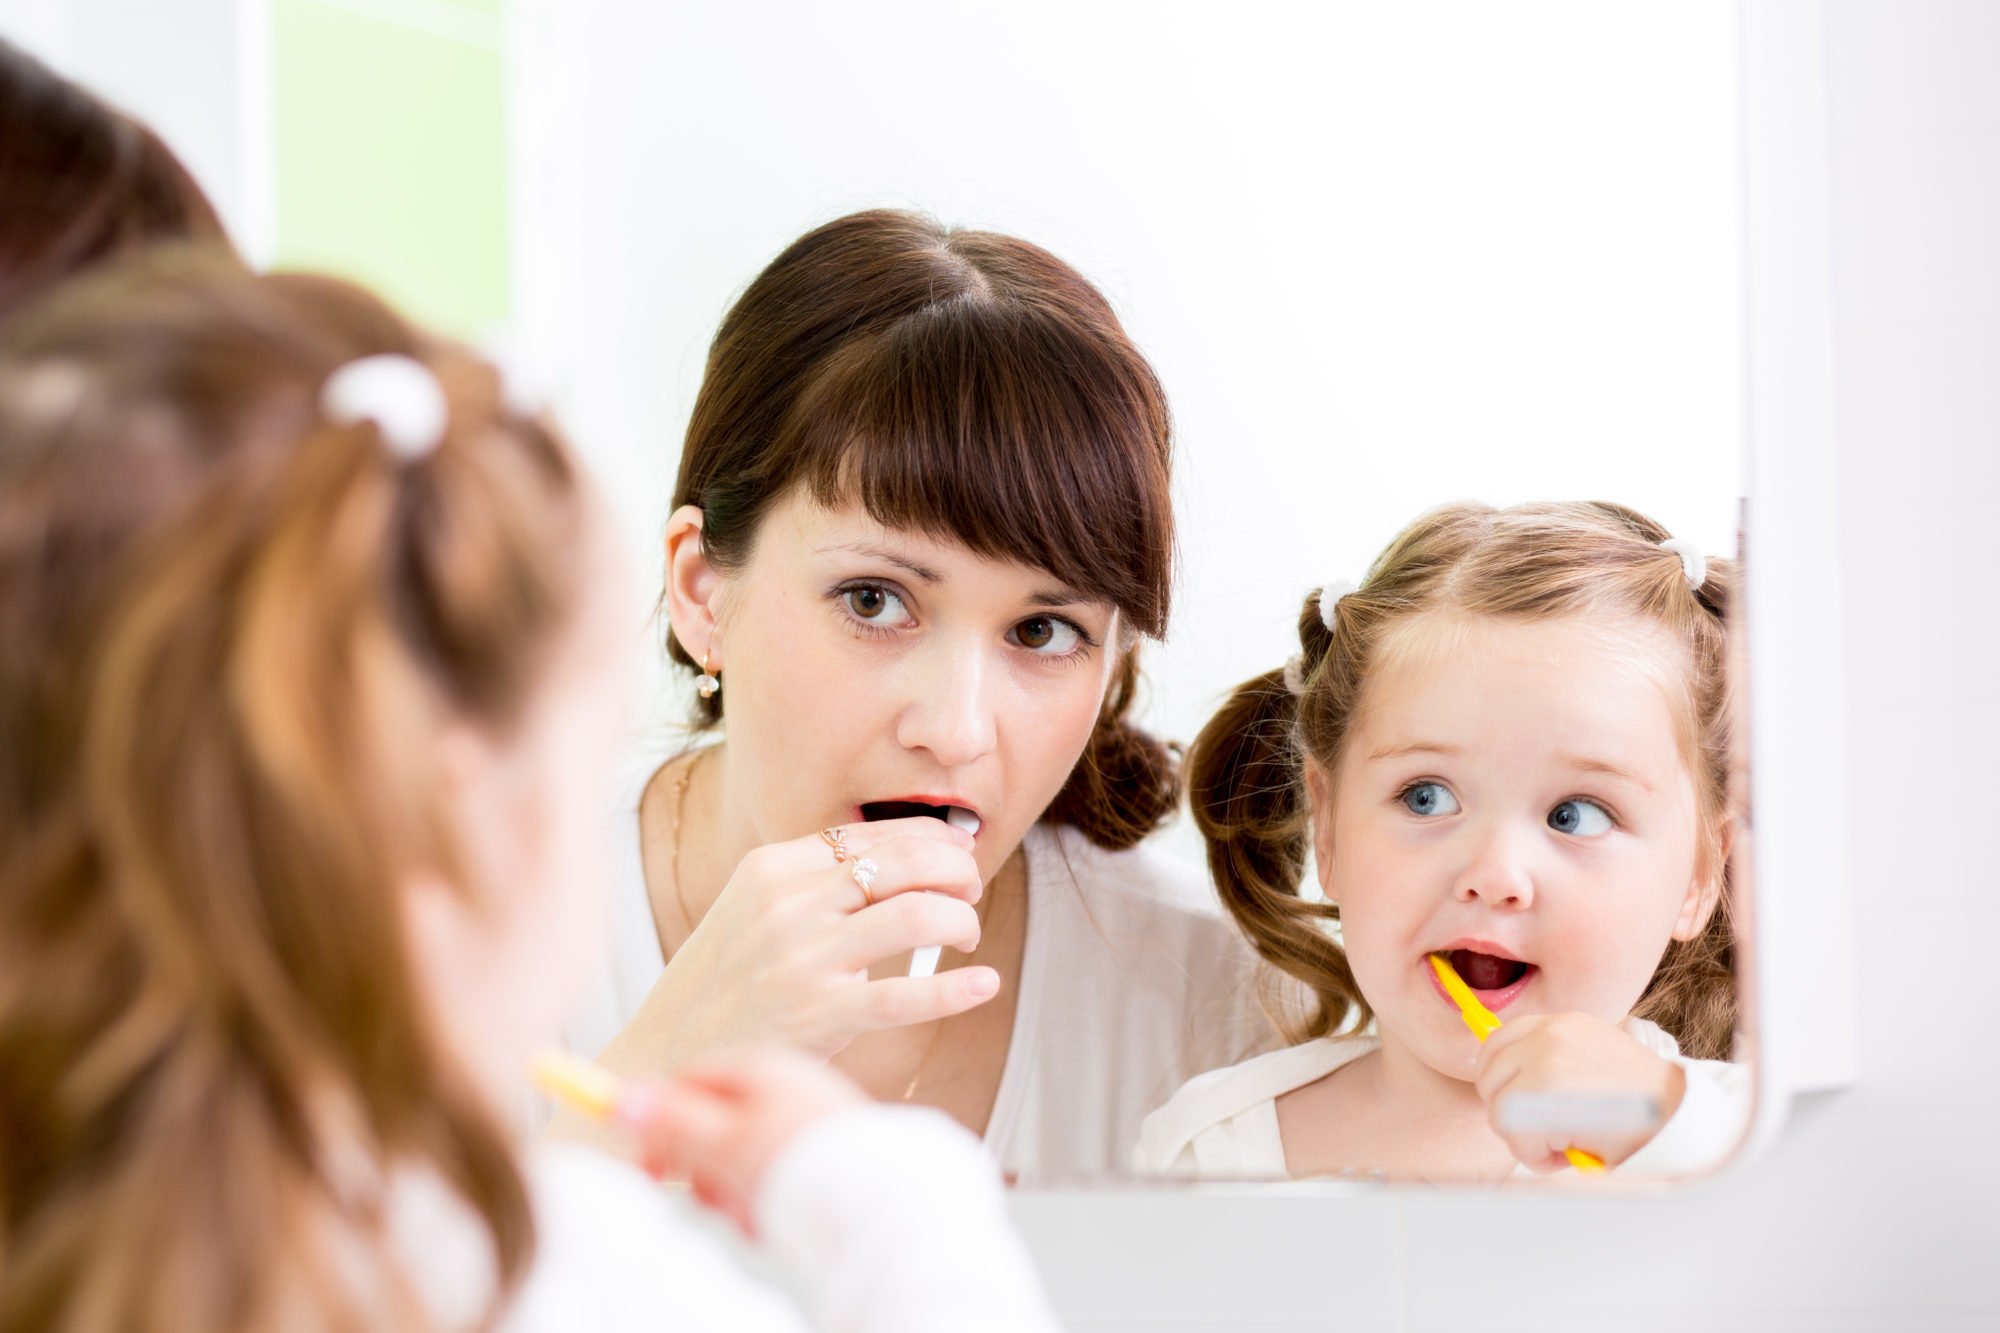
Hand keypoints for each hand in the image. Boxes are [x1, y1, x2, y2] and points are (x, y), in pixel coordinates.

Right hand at [603, 817, 998, 1073]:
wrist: (667, 1051)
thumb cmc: (723, 982)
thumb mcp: (752, 908)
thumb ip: (815, 883)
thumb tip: (902, 862)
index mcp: (774, 868)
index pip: (876, 833)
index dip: (934, 840)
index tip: (959, 854)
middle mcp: (789, 904)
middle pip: (905, 863)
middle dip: (957, 872)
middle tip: (971, 892)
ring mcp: (804, 959)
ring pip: (916, 917)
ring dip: (959, 922)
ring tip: (966, 936)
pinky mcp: (820, 1015)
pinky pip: (906, 995)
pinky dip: (956, 989)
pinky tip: (983, 984)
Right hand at [622, 1046, 868, 1235]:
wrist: (878, 1198)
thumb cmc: (804, 1162)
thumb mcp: (723, 1141)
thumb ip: (671, 1121)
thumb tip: (619, 1099)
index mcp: (760, 1066)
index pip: (689, 1082)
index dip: (659, 1125)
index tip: (647, 1167)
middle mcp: (787, 1082)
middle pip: (717, 1122)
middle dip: (705, 1169)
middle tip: (713, 1201)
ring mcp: (810, 1113)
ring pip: (746, 1152)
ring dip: (737, 1191)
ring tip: (756, 1215)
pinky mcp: (828, 1148)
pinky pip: (780, 1170)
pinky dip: (770, 1197)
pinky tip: (781, 1218)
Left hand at [1474, 1012, 1686, 1172]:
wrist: (1680, 1116)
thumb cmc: (1642, 1102)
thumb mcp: (1596, 1059)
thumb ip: (1555, 1060)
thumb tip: (1509, 1081)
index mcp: (1562, 1023)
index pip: (1499, 1040)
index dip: (1500, 1076)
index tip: (1515, 1100)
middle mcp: (1550, 1034)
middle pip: (1489, 1077)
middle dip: (1510, 1112)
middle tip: (1548, 1130)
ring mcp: (1545, 1062)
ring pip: (1499, 1111)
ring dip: (1526, 1138)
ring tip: (1565, 1142)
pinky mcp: (1543, 1095)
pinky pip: (1515, 1137)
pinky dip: (1538, 1157)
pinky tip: (1570, 1152)